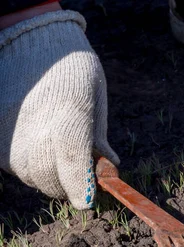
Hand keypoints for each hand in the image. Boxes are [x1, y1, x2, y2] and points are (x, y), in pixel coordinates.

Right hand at [0, 10, 118, 208]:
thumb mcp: (95, 98)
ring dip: (51, 175)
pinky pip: (18, 168)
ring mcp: (11, 139)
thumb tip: (109, 165)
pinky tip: (40, 144)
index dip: (81, 186)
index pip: (73, 164)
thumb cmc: (72, 71)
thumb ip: (99, 136)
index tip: (88, 201)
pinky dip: (33, 165)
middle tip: (81, 172)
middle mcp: (35, 132)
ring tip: (59, 150)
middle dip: (71, 184)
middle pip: (53, 181)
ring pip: (35, 178)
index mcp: (70, 116)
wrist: (29, 44)